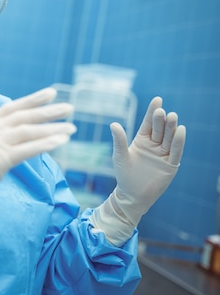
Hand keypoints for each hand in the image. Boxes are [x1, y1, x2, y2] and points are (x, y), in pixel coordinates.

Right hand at [0, 87, 76, 260]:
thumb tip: (19, 138)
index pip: (10, 108)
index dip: (31, 100)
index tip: (51, 93)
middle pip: (22, 116)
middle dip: (48, 111)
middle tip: (69, 107)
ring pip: (28, 132)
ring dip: (52, 128)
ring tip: (71, 128)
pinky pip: (26, 150)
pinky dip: (45, 144)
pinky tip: (60, 141)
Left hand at [91, 97, 185, 245]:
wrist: (131, 195)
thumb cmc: (124, 174)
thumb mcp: (120, 156)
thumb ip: (119, 140)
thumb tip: (113, 123)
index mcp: (142, 140)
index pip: (148, 123)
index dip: (152, 111)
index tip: (157, 99)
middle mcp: (154, 144)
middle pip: (160, 129)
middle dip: (161, 120)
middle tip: (161, 111)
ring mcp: (163, 154)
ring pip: (169, 138)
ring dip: (171, 128)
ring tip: (172, 117)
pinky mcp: (171, 164)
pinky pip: (176, 151)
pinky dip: (178, 141)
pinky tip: (181, 130)